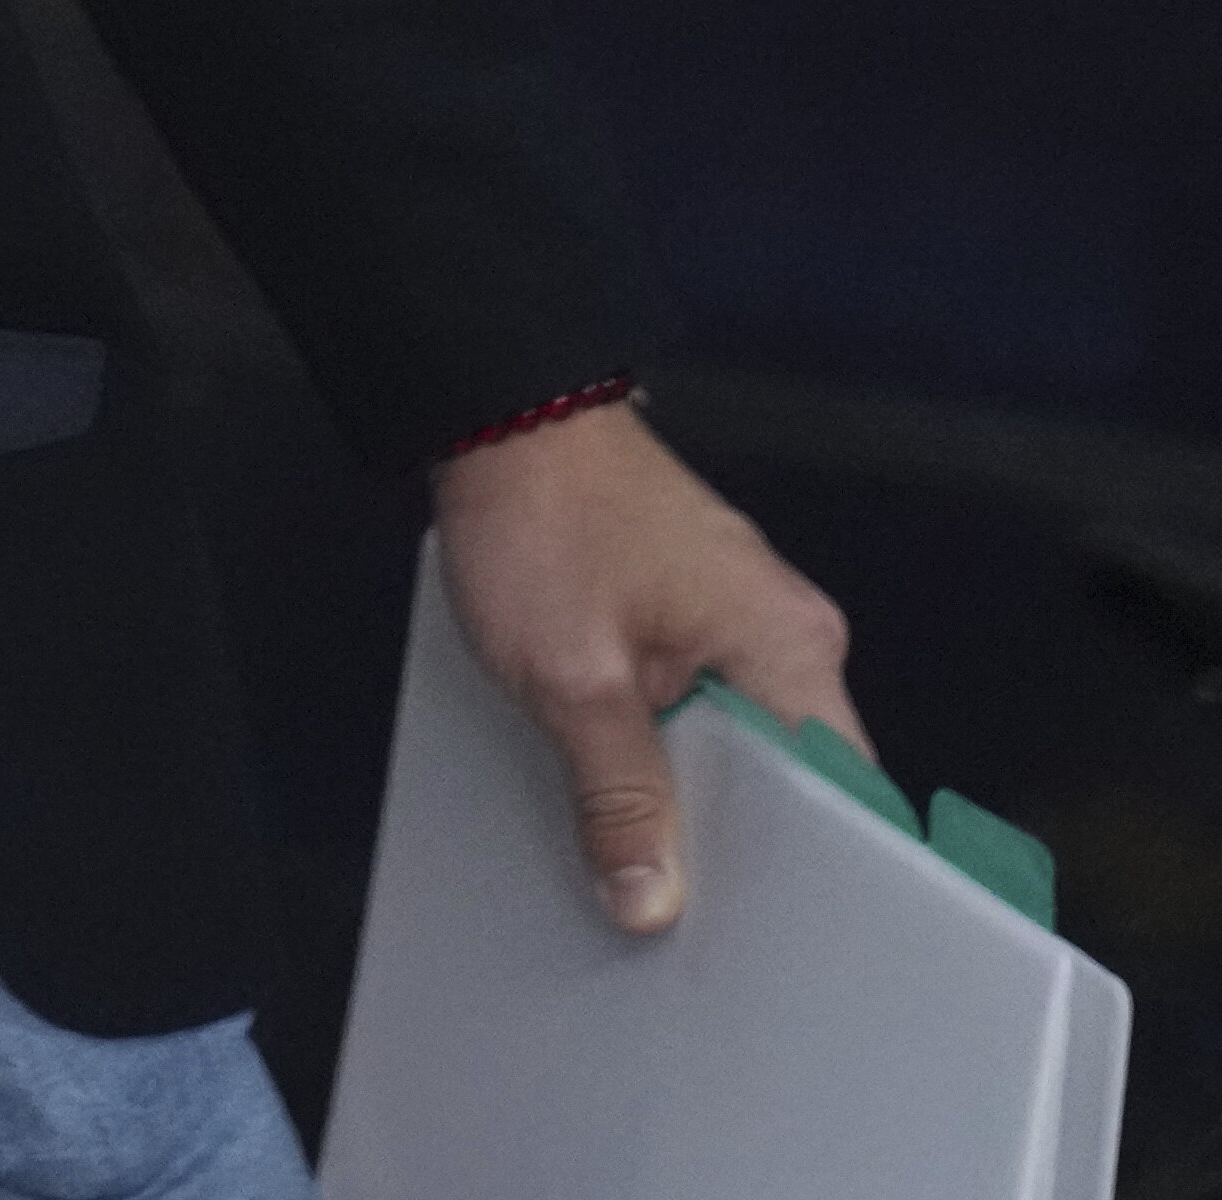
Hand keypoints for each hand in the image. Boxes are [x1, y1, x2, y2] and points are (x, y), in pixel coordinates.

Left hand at [431, 397, 856, 934]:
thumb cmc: (542, 518)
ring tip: (640, 850)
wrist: (499, 411)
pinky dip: (665, 744)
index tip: (773, 932)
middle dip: (738, 842)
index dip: (813, 870)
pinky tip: (615, 777)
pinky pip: (704, 704)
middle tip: (683, 903)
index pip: (844, 794)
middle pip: (792, 777)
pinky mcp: (694, 610)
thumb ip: (618, 793)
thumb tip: (651, 897)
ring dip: (692, 791)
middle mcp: (788, 634)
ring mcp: (742, 618)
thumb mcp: (570, 679)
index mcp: (791, 649)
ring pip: (740, 743)